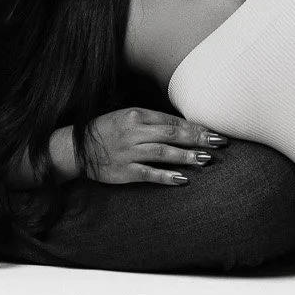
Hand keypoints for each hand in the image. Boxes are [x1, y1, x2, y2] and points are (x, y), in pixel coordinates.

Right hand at [76, 108, 228, 184]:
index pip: (172, 121)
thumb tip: (184, 127)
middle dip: (197, 139)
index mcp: (136, 115)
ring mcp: (128, 152)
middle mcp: (133, 132)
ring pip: (163, 153)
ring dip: (186, 156)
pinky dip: (166, 176)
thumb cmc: (107, 130)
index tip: (213, 132)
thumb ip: (153, 121)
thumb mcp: (128, 117)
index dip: (194, 127)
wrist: (76, 148)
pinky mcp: (123, 171)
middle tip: (219, 142)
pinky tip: (183, 179)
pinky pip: (149, 173)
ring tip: (206, 159)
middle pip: (171, 135)